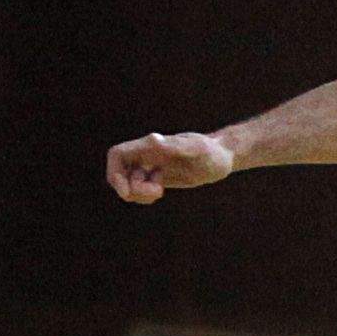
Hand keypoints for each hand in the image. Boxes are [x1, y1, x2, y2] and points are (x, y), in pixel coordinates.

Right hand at [107, 130, 234, 202]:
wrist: (222, 157)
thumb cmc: (211, 151)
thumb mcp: (197, 149)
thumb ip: (175, 146)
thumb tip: (153, 140)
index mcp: (150, 146)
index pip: (117, 155)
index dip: (114, 172)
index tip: (126, 191)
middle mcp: (147, 155)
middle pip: (120, 173)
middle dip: (130, 189)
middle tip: (157, 193)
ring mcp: (151, 166)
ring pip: (129, 183)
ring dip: (138, 194)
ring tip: (160, 192)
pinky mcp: (158, 177)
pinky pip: (140, 189)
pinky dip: (144, 195)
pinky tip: (159, 193)